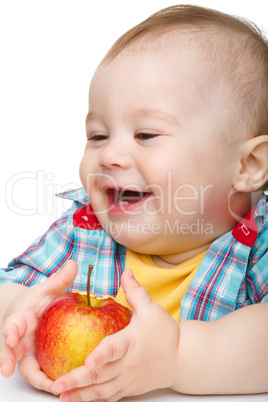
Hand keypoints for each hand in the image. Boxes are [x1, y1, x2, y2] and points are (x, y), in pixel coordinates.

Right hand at [0, 260, 77, 392]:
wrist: (29, 314)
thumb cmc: (37, 302)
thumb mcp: (47, 290)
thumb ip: (59, 280)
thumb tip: (74, 263)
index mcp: (20, 320)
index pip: (11, 325)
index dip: (10, 331)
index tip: (11, 336)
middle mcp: (18, 340)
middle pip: (10, 353)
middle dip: (8, 360)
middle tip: (8, 370)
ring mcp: (25, 354)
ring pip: (26, 369)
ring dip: (36, 379)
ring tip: (51, 388)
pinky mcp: (36, 363)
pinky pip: (42, 374)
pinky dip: (50, 381)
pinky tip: (67, 387)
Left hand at [52, 269, 179, 401]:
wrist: (182, 359)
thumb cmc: (165, 332)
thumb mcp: (151, 309)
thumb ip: (135, 291)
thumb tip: (126, 271)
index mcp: (132, 342)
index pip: (115, 348)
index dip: (101, 355)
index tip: (87, 361)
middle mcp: (129, 363)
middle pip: (102, 375)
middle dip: (78, 380)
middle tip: (58, 384)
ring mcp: (128, 379)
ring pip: (102, 391)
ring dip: (81, 395)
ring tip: (61, 396)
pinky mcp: (129, 389)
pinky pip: (108, 397)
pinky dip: (92, 400)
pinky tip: (76, 400)